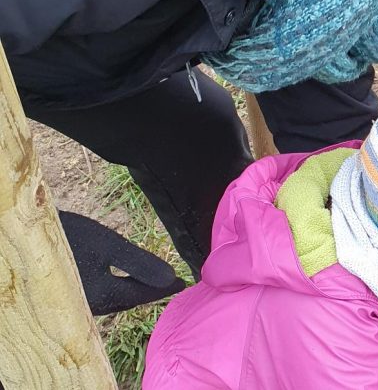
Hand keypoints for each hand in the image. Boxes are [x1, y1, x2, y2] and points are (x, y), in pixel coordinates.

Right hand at [59, 210, 186, 314]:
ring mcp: (79, 303)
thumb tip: (169, 277)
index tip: (184, 284)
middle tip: (171, 285)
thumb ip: (138, 263)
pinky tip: (120, 283)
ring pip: (115, 300)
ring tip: (151, 284)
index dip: (165, 288)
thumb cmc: (70, 238)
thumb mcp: (108, 245)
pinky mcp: (69, 297)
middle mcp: (93, 306)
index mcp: (106, 295)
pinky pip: (102, 297)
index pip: (143, 294)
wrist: (26, 239)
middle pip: (129, 300)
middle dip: (150, 292)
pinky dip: (117, 290)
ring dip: (134, 292)